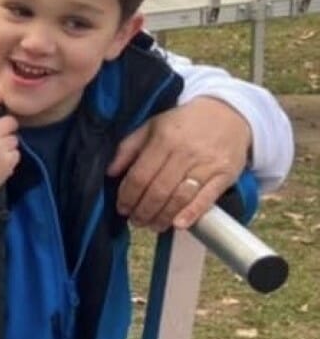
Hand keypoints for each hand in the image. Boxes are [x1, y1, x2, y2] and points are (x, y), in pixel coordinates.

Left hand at [109, 97, 251, 230]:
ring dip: (163, 216)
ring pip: (180, 197)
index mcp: (164, 139)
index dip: (128, 195)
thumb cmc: (183, 122)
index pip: (140, 175)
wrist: (227, 112)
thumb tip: (110, 172)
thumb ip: (128, 148)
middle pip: (159, 190)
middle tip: (136, 221)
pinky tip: (178, 225)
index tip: (122, 208)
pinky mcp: (225, 175)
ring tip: (153, 225)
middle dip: (143, 210)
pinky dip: (192, 214)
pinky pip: (207, 198)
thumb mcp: (152, 126)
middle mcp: (185, 153)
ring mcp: (207, 165)